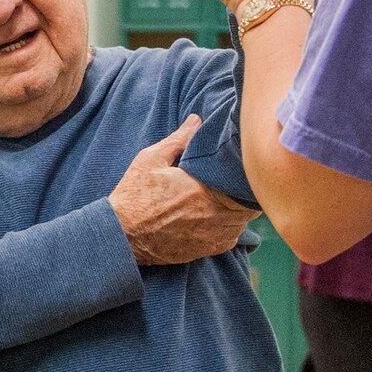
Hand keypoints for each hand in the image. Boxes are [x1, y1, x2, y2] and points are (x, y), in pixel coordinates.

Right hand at [109, 115, 258, 266]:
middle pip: (249, 206)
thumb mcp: (151, 160)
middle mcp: (214, 215)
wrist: (122, 236)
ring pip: (241, 223)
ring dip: (236, 213)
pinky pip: (229, 240)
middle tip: (233, 184)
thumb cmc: (134, 196)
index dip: (246, 176)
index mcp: (204, 189)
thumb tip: (197, 120)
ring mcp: (212, 236)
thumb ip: (179, 139)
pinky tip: (213, 219)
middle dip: (244, 194)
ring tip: (224, 201)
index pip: (245, 184)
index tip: (239, 168)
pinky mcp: (205, 251)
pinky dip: (227, 229)